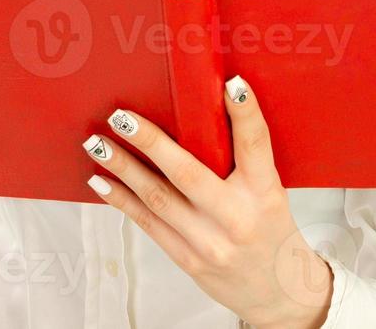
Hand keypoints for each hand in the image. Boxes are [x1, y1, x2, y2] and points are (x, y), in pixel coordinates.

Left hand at [81, 76, 333, 328]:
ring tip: (97, 143)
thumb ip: (241, 159)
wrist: (277, 291)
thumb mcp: (269, 190)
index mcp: (265, 192)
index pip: (256, 145)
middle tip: (121, 117)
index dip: (245, 114)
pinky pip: (148, 224)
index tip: (232, 84)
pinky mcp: (189, 260)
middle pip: (188, 174)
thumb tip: (202, 110)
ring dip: (123, 168)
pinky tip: (101, 181)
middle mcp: (237, 217)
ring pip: (158, 199)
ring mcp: (210, 243)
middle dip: (150, 142)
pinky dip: (121, 200)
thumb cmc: (270, 229)